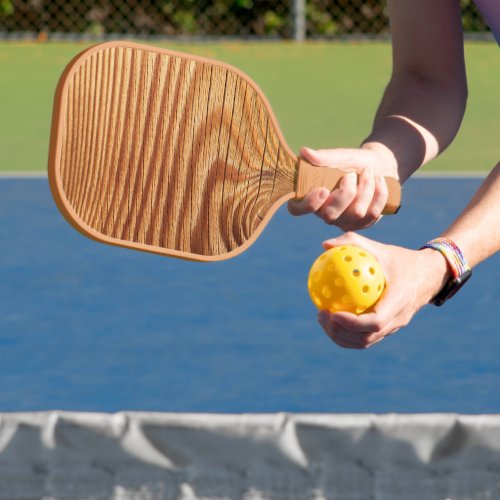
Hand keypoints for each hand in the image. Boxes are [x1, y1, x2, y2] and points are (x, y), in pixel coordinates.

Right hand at [288, 145, 397, 230]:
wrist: (379, 166)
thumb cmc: (353, 161)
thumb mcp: (340, 157)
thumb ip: (323, 157)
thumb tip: (304, 152)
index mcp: (311, 196)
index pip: (297, 209)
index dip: (308, 204)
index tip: (323, 189)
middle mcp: (324, 213)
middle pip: (330, 215)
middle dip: (346, 192)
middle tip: (352, 174)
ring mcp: (343, 221)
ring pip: (356, 213)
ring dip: (366, 188)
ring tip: (368, 172)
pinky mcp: (362, 224)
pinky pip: (372, 214)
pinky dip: (379, 193)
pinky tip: (379, 181)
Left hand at [316, 232, 449, 348]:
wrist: (429, 275)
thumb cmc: (401, 259)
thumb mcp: (380, 248)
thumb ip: (353, 243)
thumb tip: (324, 245)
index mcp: (399, 301)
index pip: (375, 321)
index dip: (352, 323)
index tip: (332, 313)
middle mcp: (398, 319)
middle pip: (366, 338)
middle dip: (340, 332)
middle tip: (321, 315)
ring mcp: (394, 327)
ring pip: (365, 342)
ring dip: (341, 336)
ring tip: (322, 319)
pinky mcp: (389, 329)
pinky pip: (366, 337)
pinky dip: (347, 334)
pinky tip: (331, 318)